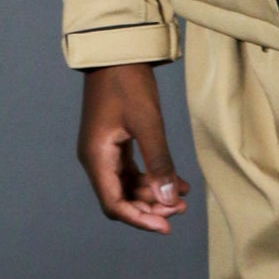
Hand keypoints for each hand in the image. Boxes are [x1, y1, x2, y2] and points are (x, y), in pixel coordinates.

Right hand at [76, 62, 190, 234]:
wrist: (116, 51)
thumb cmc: (128, 83)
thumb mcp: (148, 123)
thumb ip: (159, 162)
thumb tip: (168, 200)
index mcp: (96, 158)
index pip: (114, 203)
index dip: (139, 219)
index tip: (166, 226)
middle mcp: (96, 159)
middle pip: (121, 198)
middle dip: (150, 208)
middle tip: (180, 209)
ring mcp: (104, 151)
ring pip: (128, 186)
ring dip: (153, 194)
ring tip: (182, 197)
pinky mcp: (114, 143)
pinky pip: (132, 171)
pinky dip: (152, 178)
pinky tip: (176, 182)